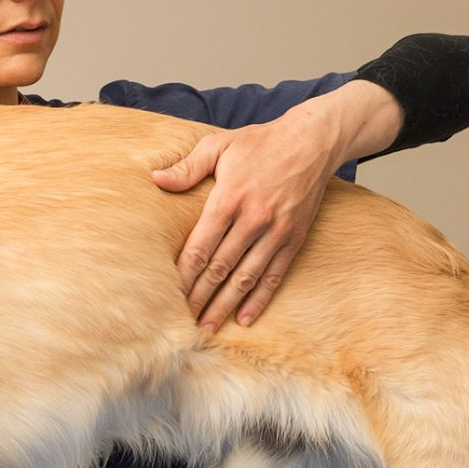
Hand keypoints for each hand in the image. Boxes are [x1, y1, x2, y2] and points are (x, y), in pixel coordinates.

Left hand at [152, 95, 354, 329]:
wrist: (312, 141)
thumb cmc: (260, 143)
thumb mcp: (219, 146)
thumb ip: (188, 167)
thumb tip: (156, 180)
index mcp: (229, 199)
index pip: (200, 247)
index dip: (184, 276)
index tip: (168, 296)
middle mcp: (253, 219)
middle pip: (220, 268)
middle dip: (200, 297)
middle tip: (183, 322)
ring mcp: (276, 231)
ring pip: (246, 277)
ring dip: (225, 305)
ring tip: (208, 326)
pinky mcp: (293, 238)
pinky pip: (274, 275)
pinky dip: (259, 299)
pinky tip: (244, 318)